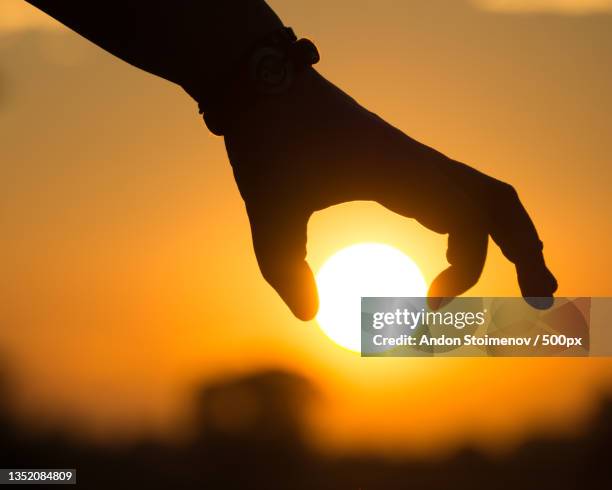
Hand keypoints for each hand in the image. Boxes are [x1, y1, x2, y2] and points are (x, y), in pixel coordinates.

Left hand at [223, 68, 557, 319]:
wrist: (262, 86)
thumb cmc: (267, 142)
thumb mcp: (269, 211)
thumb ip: (283, 267)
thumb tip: (309, 316)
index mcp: (400, 173)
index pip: (469, 220)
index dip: (465, 271)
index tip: (428, 308)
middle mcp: (417, 165)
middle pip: (499, 202)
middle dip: (525, 249)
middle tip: (539, 298)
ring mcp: (411, 161)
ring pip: (482, 192)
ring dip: (505, 234)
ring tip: (519, 279)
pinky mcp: (397, 162)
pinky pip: (452, 190)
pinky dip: (469, 224)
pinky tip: (452, 253)